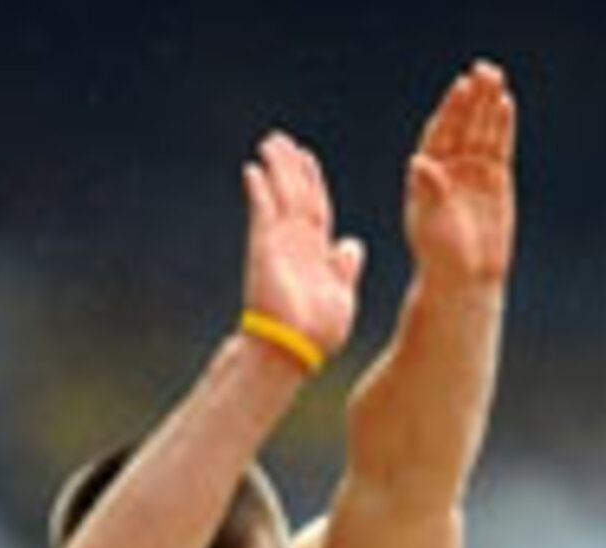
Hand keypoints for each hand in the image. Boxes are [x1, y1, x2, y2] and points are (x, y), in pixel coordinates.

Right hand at [242, 132, 364, 361]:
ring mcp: (278, 244)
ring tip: (270, 143)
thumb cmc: (318, 333)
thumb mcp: (343, 297)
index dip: (313, 182)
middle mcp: (297, 244)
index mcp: (318, 254)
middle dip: (291, 167)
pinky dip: (259, 191)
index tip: (307, 158)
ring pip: (280, 196)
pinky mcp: (263, 248)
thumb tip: (352, 244)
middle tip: (282, 139)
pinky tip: (253, 171)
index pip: (316, 208)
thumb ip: (346, 269)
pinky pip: (262, 212)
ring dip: (276, 169)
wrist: (293, 350)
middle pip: (296, 195)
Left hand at [404, 58, 515, 287]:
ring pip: (482, 130)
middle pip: (462, 123)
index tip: (461, 87)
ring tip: (496, 76)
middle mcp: (450, 165)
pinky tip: (507, 104)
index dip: (451, 109)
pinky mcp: (496, 180)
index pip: (440, 131)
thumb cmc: (441, 257)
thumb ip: (428, 193)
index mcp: (428, 171)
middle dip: (473, 97)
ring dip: (488, 104)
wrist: (466, 280)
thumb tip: (419, 163)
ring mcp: (473, 171)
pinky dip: (503, 126)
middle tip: (484, 69)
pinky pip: (499, 146)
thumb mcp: (431, 224)